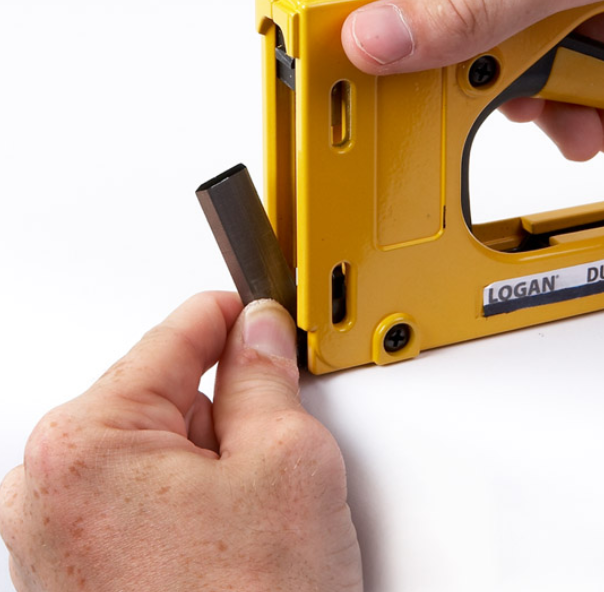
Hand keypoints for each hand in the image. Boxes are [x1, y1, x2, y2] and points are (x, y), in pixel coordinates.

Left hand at [0, 294, 362, 591]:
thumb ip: (268, 377)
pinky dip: (192, 507)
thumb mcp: (286, 463)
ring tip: (252, 522)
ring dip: (214, 465)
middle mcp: (47, 489)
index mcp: (85, 442)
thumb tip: (260, 333)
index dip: (240, 317)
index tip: (270, 308)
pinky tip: (229, 549)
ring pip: (161, 452)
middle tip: (274, 455)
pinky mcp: (76, 578)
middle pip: (166, 395)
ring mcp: (55, 540)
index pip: (179, 331)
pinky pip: (145, 503)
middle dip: (228, 410)